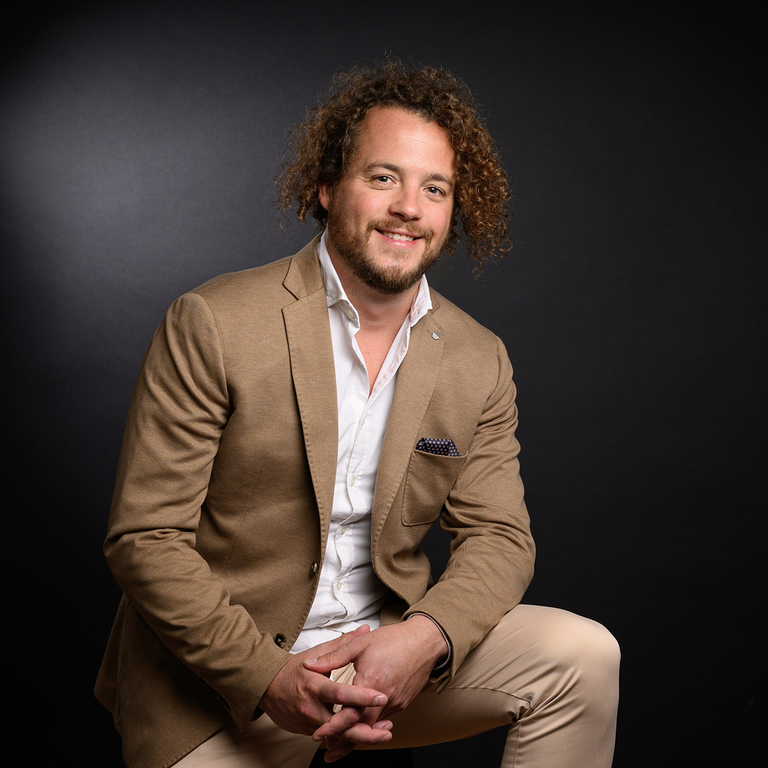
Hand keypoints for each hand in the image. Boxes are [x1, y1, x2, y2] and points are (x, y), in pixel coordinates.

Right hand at [258, 625, 391, 743]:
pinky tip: (365, 734)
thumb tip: (364, 629)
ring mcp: (308, 722)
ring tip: (382, 734)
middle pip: (341, 723)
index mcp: (314, 685)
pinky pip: (330, 737)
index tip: (381, 697)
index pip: (341, 694)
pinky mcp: (307, 732)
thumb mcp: (316, 653)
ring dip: (360, 736)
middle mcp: (310, 707)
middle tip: (387, 729)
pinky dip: (347, 737)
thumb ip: (343, 644)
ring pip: (337, 735)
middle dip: (366, 730)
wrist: (266, 687)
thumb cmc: (293, 669)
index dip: (362, 697)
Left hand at [304, 616, 447, 760]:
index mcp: (372, 681)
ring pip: (374, 726)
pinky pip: (384, 718)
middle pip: (362, 728)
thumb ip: (333, 657)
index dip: (333, 726)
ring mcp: (396, 702)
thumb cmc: (394, 639)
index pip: (350, 714)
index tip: (319, 734)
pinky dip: (371, 725)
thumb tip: (310, 664)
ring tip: (340, 743)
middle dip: (344, 741)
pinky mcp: (403, 703)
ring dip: (358, 735)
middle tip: (329, 751)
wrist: (425, 640)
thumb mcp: (360, 644)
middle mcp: (385, 697)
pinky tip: (362, 726)